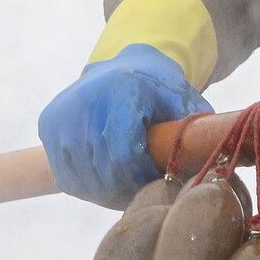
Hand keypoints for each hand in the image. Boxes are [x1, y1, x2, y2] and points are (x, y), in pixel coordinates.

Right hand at [39, 44, 211, 209]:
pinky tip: (110, 181)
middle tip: (148, 190)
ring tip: (131, 185)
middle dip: (129, 188)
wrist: (121, 67)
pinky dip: (90, 188)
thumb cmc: (160, 91)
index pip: (124, 154)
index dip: (142, 178)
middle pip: (105, 170)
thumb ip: (193, 131)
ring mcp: (61, 116)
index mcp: (121, 91)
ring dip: (109, 192)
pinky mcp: (48, 127)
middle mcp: (84, 100)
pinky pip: (68, 177)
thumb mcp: (183, 103)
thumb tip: (212, 163)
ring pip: (84, 179)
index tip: (159, 180)